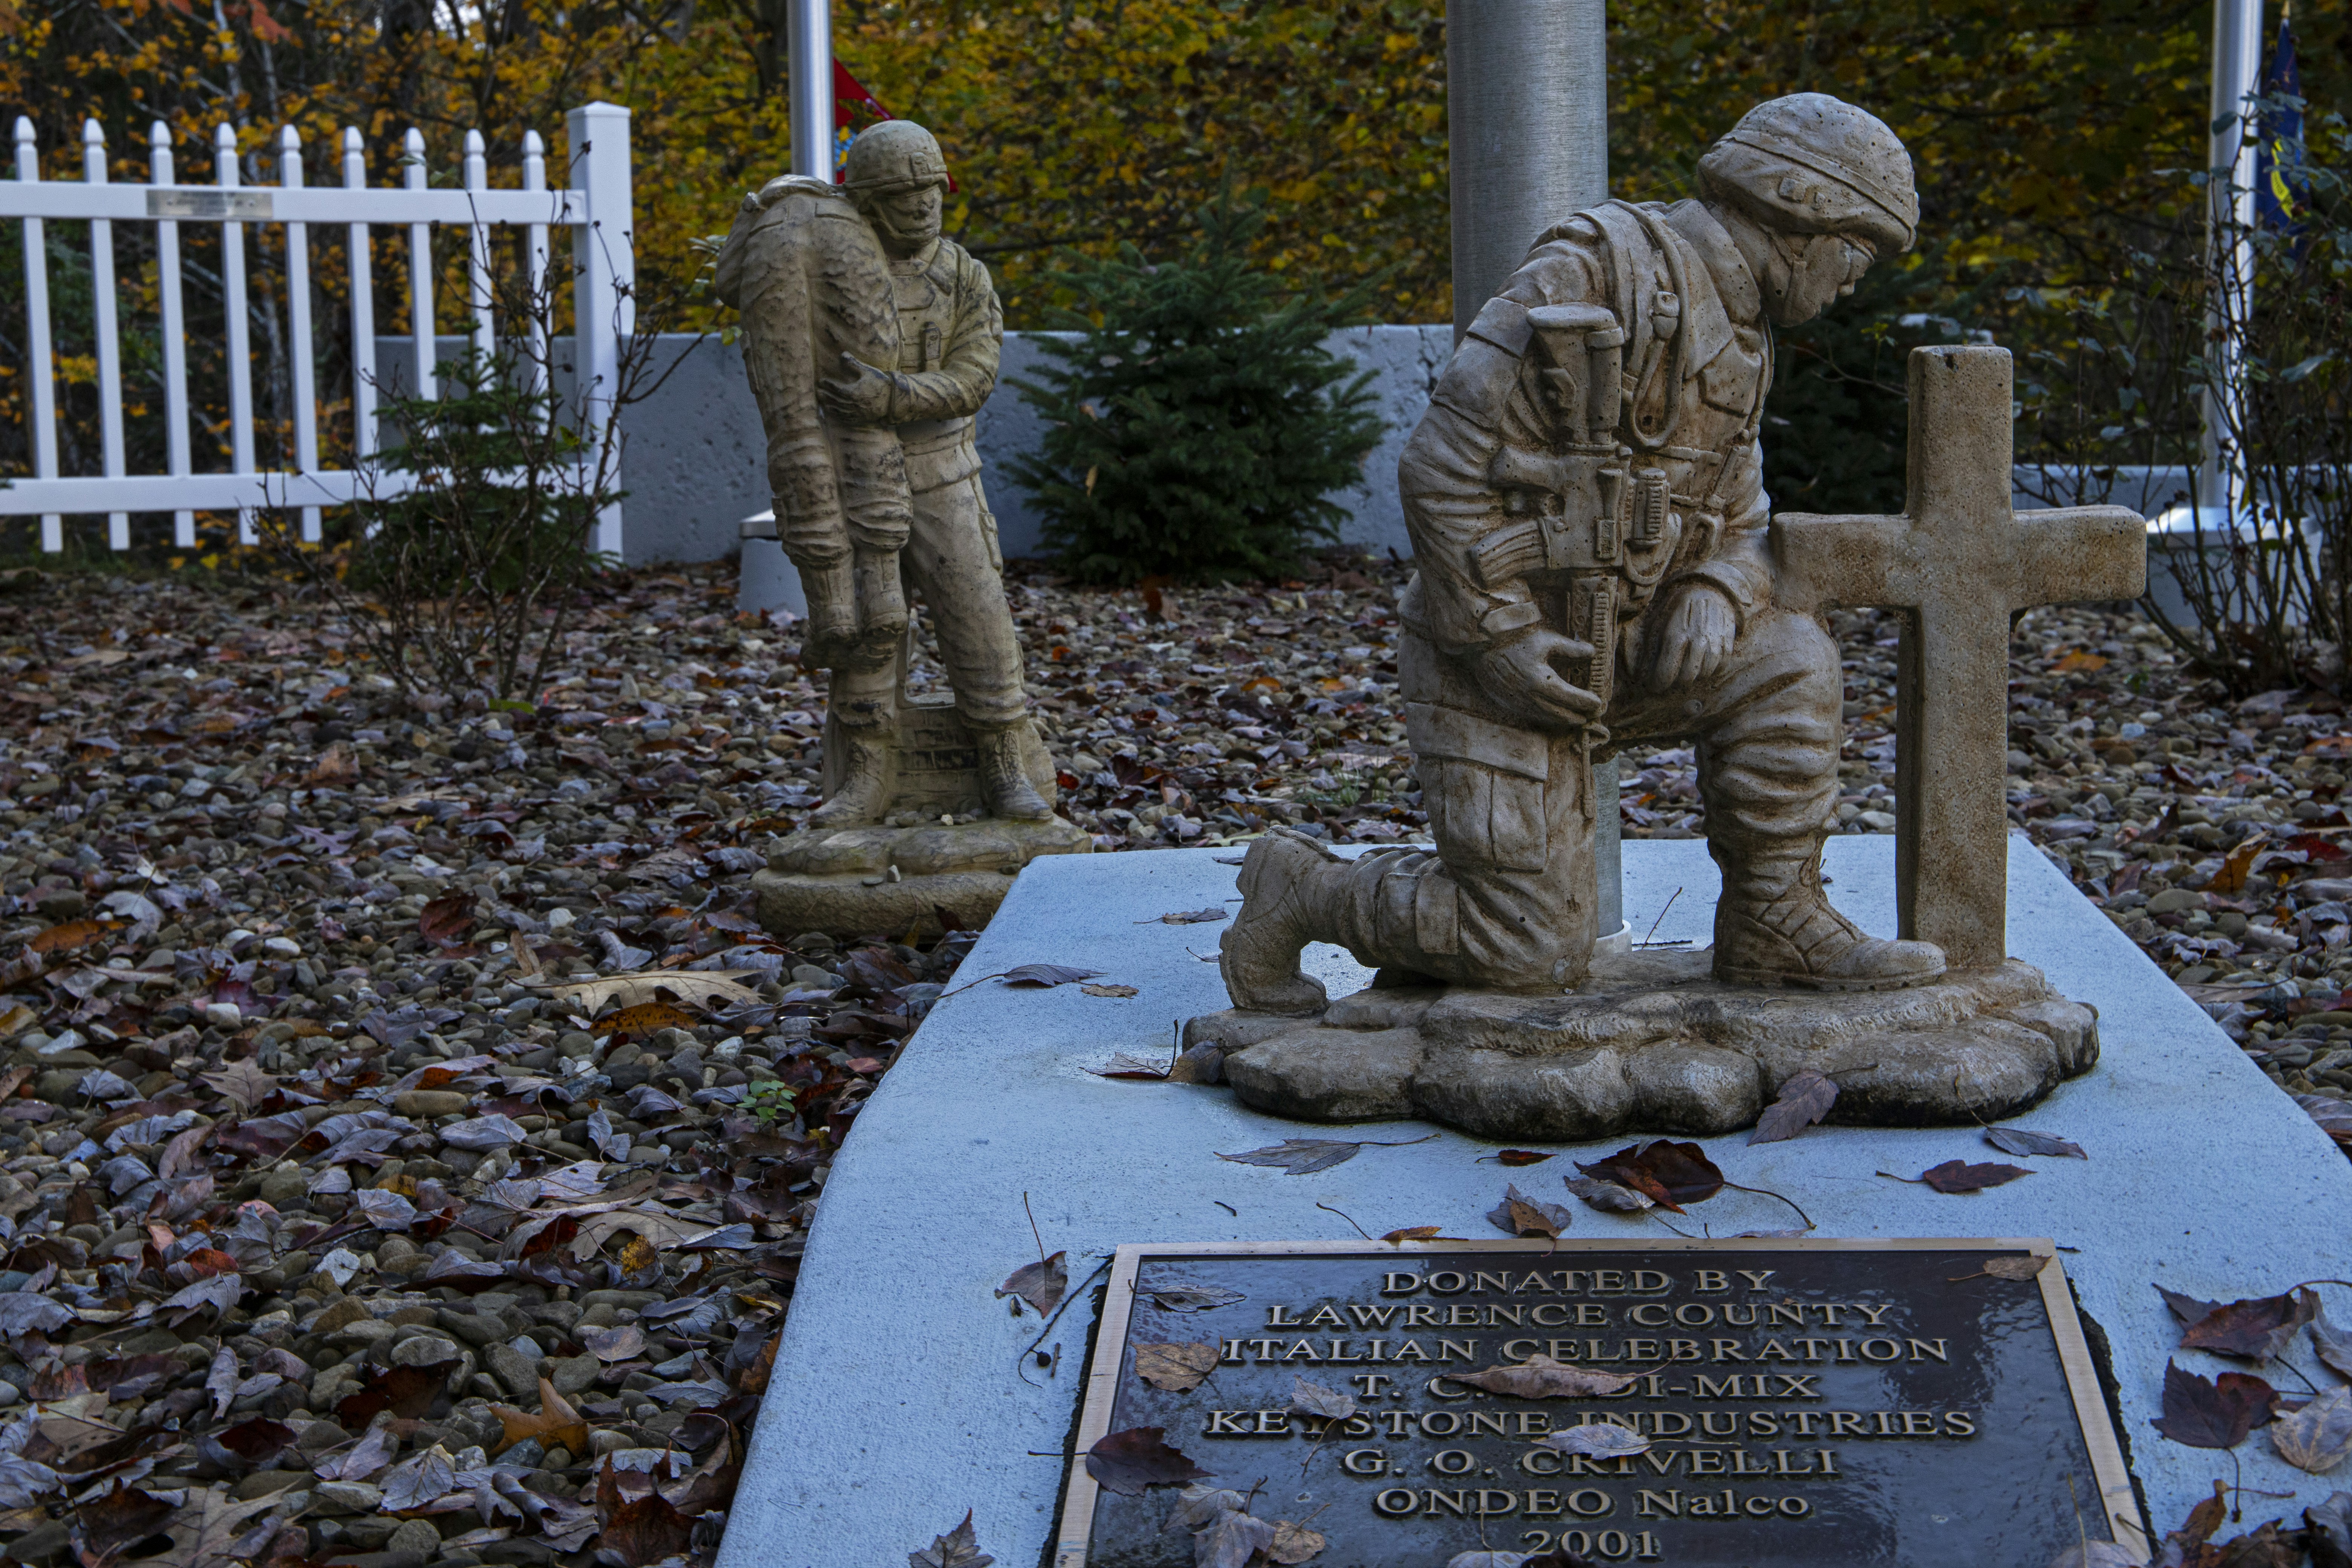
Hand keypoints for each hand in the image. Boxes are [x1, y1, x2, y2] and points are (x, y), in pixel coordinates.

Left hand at [817, 351, 898, 424]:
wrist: (893, 399)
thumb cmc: (880, 383)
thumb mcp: (867, 371)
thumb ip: (853, 364)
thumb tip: (842, 354)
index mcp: (853, 392)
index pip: (836, 388)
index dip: (828, 384)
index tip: (822, 381)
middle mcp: (853, 404)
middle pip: (836, 400)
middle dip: (826, 395)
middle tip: (818, 392)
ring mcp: (857, 412)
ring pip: (840, 410)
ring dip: (831, 406)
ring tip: (824, 403)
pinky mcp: (862, 418)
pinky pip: (848, 418)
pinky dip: (840, 416)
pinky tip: (836, 414)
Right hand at [1475, 627, 1604, 733]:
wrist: (1482, 646)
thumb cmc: (1516, 639)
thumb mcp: (1546, 640)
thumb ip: (1571, 649)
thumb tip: (1592, 652)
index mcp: (1540, 680)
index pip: (1570, 697)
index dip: (1586, 702)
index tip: (1597, 703)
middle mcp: (1529, 696)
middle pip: (1560, 713)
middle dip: (1577, 716)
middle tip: (1591, 715)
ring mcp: (1517, 703)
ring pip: (1545, 718)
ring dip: (1563, 721)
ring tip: (1576, 719)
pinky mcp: (1508, 704)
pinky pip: (1532, 716)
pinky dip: (1546, 719)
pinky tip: (1553, 717)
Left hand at [1646, 583, 1736, 691]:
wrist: (1708, 591)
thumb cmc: (1679, 610)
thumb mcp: (1660, 625)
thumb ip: (1651, 649)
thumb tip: (1638, 674)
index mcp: (1676, 636)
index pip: (1666, 673)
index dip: (1658, 684)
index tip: (1655, 686)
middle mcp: (1697, 642)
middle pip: (1686, 679)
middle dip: (1676, 683)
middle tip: (1671, 678)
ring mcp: (1715, 643)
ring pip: (1704, 674)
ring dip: (1694, 675)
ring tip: (1687, 667)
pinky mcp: (1728, 643)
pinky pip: (1720, 667)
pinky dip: (1711, 668)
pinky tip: (1703, 661)